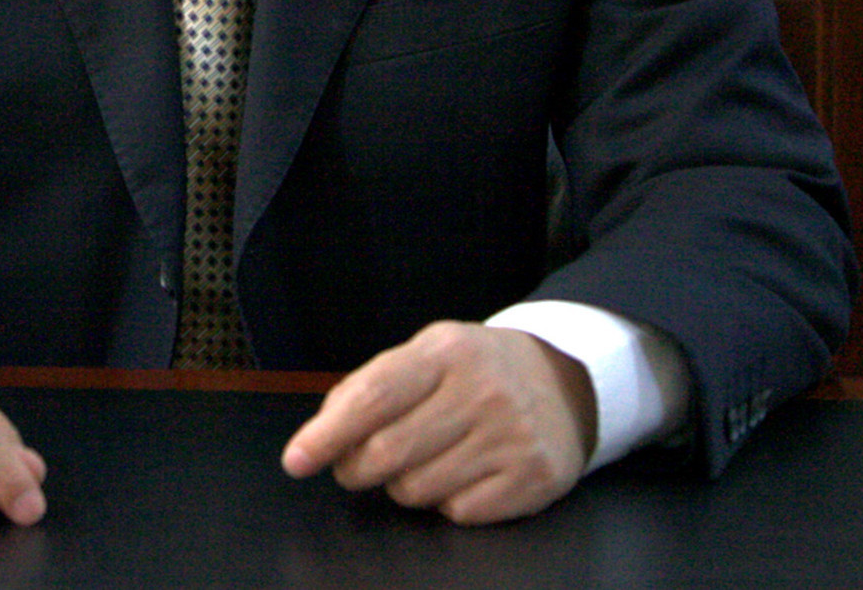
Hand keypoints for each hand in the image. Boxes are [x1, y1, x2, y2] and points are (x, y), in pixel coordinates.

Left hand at [280, 321, 596, 524]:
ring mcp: (510, 436)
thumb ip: (373, 385)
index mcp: (447, 351)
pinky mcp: (532, 477)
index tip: (297, 460)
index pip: (374, 397)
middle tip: (355, 464)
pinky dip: (447, 501)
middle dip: (355, 468)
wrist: (566, 384)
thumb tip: (323, 432)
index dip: (327, 434)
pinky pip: (457, 512)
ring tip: (425, 458)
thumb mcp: (429, 354)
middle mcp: (483, 390)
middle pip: (387, 453)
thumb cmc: (477, 371)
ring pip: (416, 490)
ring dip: (403, 484)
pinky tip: (464, 472)